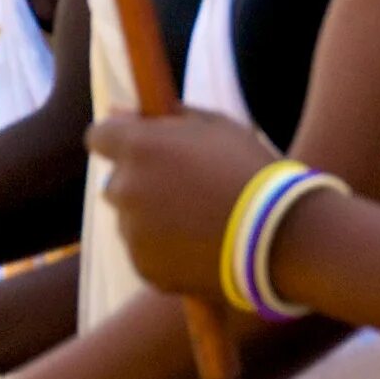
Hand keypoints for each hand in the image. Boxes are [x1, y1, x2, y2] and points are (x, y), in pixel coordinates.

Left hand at [84, 110, 286, 303]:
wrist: (280, 237)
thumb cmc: (251, 172)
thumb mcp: (217, 127)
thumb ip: (165, 115)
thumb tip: (119, 111)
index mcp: (140, 146)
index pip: (99, 136)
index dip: (118, 141)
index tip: (140, 148)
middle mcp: (126, 188)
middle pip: (115, 182)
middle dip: (139, 183)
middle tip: (183, 189)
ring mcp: (133, 232)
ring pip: (130, 221)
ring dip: (152, 219)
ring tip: (200, 223)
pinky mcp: (144, 267)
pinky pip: (145, 254)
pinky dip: (164, 252)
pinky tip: (201, 247)